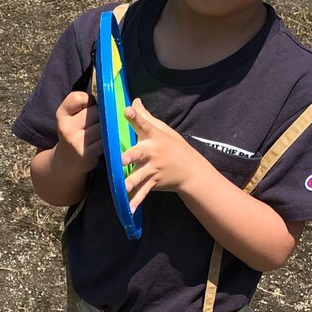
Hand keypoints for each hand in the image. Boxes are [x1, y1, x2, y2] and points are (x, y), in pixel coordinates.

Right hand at [54, 90, 101, 176]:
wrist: (66, 163)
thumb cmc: (74, 134)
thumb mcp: (69, 117)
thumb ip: (81, 104)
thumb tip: (105, 98)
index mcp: (61, 115)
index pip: (78, 98)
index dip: (89, 100)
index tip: (89, 107)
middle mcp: (66, 127)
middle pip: (95, 111)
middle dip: (102, 114)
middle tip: (99, 122)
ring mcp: (76, 141)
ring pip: (103, 125)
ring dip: (107, 127)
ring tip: (103, 132)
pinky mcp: (87, 154)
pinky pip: (106, 140)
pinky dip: (110, 139)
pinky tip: (107, 141)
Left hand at [122, 97, 212, 211]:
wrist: (191, 171)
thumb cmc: (174, 146)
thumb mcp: (163, 129)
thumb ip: (145, 117)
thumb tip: (133, 101)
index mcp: (154, 136)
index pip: (143, 124)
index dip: (135, 117)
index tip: (127, 111)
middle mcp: (152, 152)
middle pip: (139, 153)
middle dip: (130, 156)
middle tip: (121, 160)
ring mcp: (153, 169)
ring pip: (140, 175)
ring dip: (131, 182)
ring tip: (122, 188)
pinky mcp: (154, 182)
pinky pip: (143, 192)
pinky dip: (136, 201)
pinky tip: (128, 209)